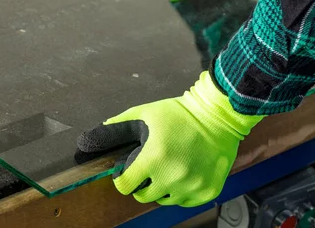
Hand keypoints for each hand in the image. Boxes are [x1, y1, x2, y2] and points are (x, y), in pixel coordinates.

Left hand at [77, 72, 262, 206]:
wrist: (217, 116)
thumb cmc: (180, 114)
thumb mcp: (145, 113)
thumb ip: (119, 126)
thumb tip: (97, 133)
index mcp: (154, 158)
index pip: (125, 185)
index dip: (122, 178)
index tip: (125, 172)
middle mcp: (173, 177)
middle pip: (143, 196)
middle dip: (141, 183)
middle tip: (148, 167)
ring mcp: (192, 186)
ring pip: (164, 200)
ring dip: (161, 188)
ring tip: (168, 168)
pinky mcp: (208, 191)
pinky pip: (185, 202)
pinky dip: (181, 192)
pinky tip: (183, 174)